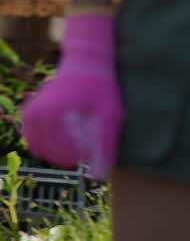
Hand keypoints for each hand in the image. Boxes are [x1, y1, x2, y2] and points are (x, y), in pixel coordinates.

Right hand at [21, 13, 124, 180]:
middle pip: (55, 156)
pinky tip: (65, 130)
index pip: (67, 154)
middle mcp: (36, 115)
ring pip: (44, 152)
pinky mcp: (28, 115)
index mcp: (52, 114)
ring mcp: (29, 115)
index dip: (86, 151)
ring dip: (61, 149)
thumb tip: (98, 177)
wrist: (86, 62)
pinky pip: (36, 144)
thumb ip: (106, 144)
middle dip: (73, 151)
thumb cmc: (101, 87)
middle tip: (87, 132)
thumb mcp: (110, 113)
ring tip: (78, 131)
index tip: (96, 135)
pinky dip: (50, 143)